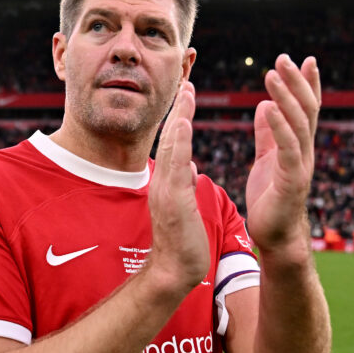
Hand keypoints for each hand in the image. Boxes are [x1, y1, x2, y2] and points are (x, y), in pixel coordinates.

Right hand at [146, 81, 208, 293]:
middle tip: (186, 81)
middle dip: (179, 109)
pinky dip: (179, 143)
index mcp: (169, 182)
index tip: (189, 94)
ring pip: (172, 147)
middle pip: (171, 138)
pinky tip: (183, 123)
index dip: (182, 118)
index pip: (176, 144)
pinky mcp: (172, 201)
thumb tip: (190, 166)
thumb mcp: (184, 207)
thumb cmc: (181, 243)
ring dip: (179, 118)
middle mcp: (163, 181)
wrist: (174, 271)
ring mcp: (165, 190)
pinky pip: (175, 167)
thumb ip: (184, 184)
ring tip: (186, 93)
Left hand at [245, 54, 320, 252]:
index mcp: (298, 145)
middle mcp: (304, 151)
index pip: (306, 109)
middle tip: (284, 58)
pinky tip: (270, 107)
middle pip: (306, 109)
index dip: (306, 84)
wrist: (274, 236)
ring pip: (297, 124)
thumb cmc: (270, 199)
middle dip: (297, 82)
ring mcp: (301, 165)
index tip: (304, 59)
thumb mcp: (266, 158)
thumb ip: (267, 133)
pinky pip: (287, 148)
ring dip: (286, 97)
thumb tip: (266, 104)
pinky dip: (279, 126)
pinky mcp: (291, 180)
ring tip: (273, 74)